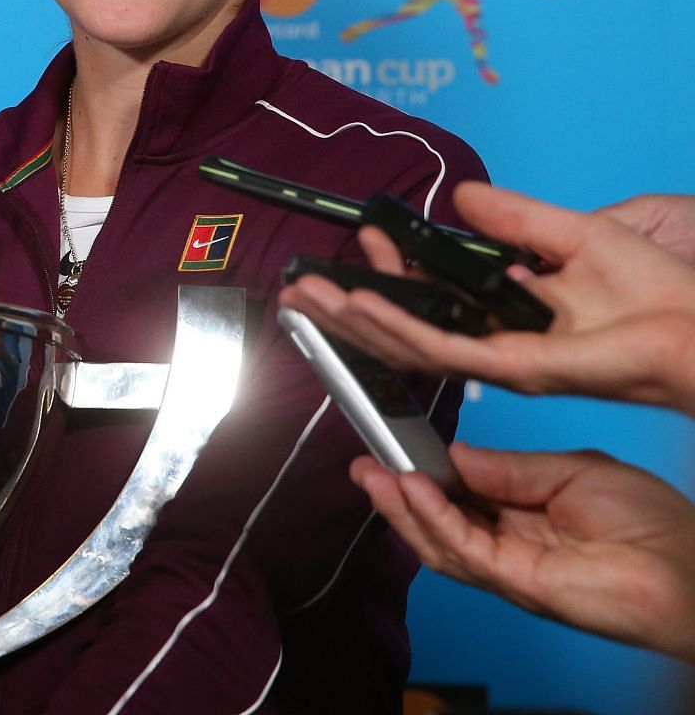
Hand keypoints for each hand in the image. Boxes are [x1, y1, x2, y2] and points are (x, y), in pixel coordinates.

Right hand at [279, 181, 694, 412]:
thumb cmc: (659, 296)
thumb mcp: (574, 233)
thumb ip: (513, 219)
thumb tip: (463, 199)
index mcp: (510, 317)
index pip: (429, 297)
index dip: (390, 269)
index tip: (369, 236)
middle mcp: (498, 344)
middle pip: (404, 328)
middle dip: (349, 308)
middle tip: (304, 286)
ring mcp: (502, 361)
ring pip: (409, 344)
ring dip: (354, 321)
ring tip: (311, 300)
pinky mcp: (514, 369)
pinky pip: (441, 349)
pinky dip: (395, 328)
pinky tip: (361, 307)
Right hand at [352, 443, 694, 661]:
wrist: (687, 565)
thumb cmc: (654, 523)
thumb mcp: (572, 470)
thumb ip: (509, 467)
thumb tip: (454, 455)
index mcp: (524, 513)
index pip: (459, 491)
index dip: (424, 469)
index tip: (396, 443)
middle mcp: (510, 542)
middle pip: (437, 519)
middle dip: (395, 491)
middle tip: (364, 463)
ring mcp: (509, 567)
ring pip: (437, 539)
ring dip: (401, 507)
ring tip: (374, 473)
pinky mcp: (515, 582)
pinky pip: (462, 548)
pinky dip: (433, 518)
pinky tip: (414, 488)